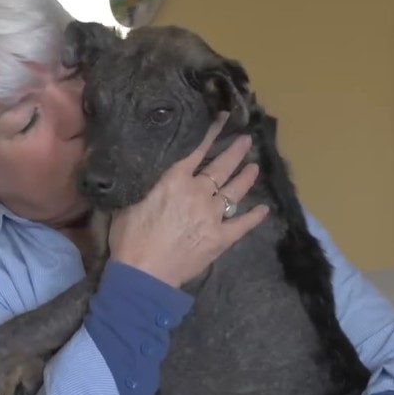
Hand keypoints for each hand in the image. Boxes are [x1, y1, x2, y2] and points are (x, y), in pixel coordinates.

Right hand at [108, 112, 268, 287]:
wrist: (143, 275)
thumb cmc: (130, 239)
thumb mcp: (129, 201)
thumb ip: (146, 183)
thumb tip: (150, 168)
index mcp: (175, 181)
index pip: (196, 150)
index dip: (211, 133)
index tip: (222, 119)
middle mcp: (198, 193)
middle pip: (221, 167)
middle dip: (235, 151)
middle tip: (246, 140)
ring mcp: (213, 216)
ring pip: (234, 191)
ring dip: (246, 177)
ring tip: (254, 166)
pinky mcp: (220, 239)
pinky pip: (242, 225)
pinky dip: (254, 217)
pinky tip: (264, 209)